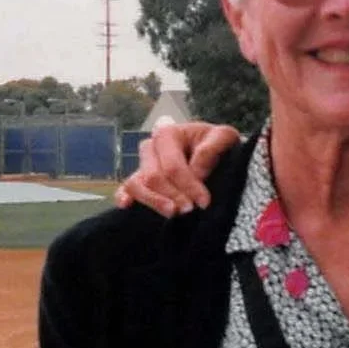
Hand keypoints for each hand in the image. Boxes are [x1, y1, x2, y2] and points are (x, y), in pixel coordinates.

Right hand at [114, 122, 240, 216]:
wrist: (215, 148)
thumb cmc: (217, 141)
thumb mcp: (224, 137)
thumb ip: (211, 149)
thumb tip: (196, 172)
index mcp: (168, 134)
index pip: (173, 166)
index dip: (188, 185)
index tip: (204, 201)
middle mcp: (151, 147)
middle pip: (153, 177)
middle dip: (172, 195)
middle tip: (190, 209)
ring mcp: (144, 164)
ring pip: (137, 184)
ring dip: (153, 201)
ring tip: (172, 213)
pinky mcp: (141, 178)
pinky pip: (127, 187)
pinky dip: (124, 196)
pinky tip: (126, 205)